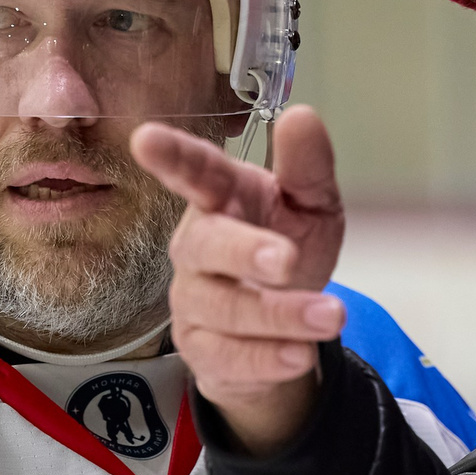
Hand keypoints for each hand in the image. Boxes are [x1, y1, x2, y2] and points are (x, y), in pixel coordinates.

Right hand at [131, 105, 346, 457]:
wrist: (288, 327)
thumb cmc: (289, 247)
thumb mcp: (312, 205)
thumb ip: (307, 166)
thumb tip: (302, 115)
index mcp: (222, 199)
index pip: (194, 172)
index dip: (172, 157)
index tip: (146, 139)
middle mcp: (197, 248)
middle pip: (206, 246)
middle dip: (244, 252)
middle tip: (287, 260)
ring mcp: (194, 302)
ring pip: (222, 309)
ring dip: (278, 315)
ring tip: (329, 316)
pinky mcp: (202, 353)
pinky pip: (228, 358)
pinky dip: (268, 359)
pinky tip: (300, 355)